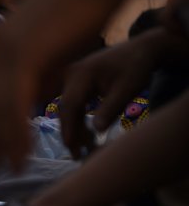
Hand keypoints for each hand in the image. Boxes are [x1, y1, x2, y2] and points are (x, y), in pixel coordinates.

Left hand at [0, 26, 36, 171]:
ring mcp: (7, 50)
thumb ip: (36, 71)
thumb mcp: (50, 46)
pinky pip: (15, 102)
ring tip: (9, 168)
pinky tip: (23, 151)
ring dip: (3, 141)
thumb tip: (31, 99)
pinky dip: (18, 131)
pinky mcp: (25, 55)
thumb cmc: (77, 10)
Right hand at [59, 27, 184, 157]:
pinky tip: (84, 132)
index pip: (69, 105)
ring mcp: (70, 76)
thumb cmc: (135, 67)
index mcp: (81, 74)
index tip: (72, 147)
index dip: (68, 128)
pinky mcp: (74, 81)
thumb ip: (111, 109)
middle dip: (70, 132)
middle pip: (64, 108)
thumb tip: (96, 131)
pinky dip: (76, 118)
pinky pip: (70, 102)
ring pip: (66, 107)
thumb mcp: (127, 89)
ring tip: (83, 147)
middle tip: (78, 155)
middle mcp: (69, 73)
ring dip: (72, 127)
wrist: (140, 49)